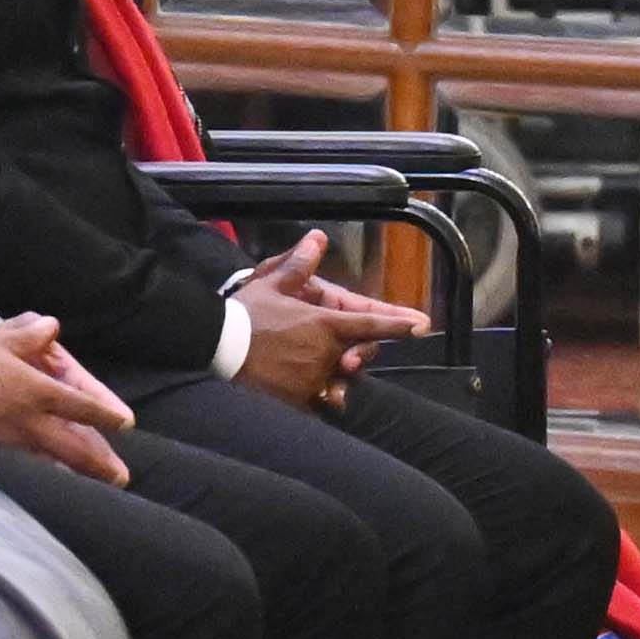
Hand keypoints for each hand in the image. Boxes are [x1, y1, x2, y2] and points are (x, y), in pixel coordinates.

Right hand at [0, 315, 135, 483]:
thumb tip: (53, 327)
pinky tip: (61, 482)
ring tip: (99, 485)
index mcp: (38, 391)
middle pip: (73, 447)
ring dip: (79, 474)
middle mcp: (31, 420)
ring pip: (54, 462)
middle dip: (99, 463)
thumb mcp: (4, 338)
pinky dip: (49, 474)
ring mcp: (14, 440)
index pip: (81, 406)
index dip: (105, 415)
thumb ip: (33, 334)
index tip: (125, 424)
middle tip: (120, 476)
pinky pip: (30, 466)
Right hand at [229, 230, 424, 411]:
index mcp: (324, 324)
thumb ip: (299, 265)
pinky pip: (319, 401)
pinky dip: (318, 396)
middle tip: (347, 354)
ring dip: (336, 375)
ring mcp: (314, 379)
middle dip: (358, 354)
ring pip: (340, 380)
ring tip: (325, 372)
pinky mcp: (299, 400)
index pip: (370, 323)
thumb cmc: (246, 315)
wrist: (218, 350)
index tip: (421, 324)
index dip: (399, 323)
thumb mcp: (271, 285)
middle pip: (358, 356)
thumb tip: (317, 238)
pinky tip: (308, 391)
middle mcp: (326, 353)